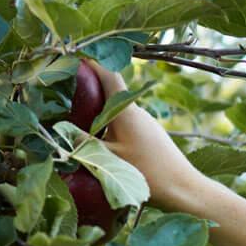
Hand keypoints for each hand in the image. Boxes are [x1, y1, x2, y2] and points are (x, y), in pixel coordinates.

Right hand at [79, 57, 201, 212]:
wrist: (185, 189)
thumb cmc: (149, 174)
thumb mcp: (110, 160)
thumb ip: (84, 144)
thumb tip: (60, 131)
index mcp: (126, 110)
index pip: (108, 74)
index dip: (91, 61)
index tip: (74, 55)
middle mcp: (137, 110)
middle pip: (110, 90)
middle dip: (90, 86)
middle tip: (65, 87)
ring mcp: (146, 122)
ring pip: (117, 108)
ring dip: (100, 107)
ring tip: (77, 113)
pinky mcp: (150, 135)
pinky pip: (125, 121)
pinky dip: (110, 122)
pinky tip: (100, 136)